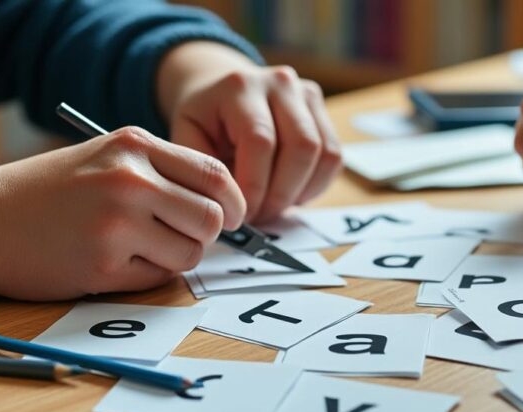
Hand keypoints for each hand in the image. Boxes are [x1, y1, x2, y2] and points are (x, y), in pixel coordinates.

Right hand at [0, 127, 243, 299]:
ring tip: (137, 247)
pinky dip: (145, 275)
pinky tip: (111, 260)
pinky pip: (158, 278)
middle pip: (212, 218)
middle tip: (179, 237)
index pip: (216, 174)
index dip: (233, 202)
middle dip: (204, 235)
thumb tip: (226, 207)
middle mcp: (130, 178)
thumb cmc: (51, 192)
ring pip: (190, 253)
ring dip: (174, 258)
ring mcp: (118, 222)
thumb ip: (164, 173)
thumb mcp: (107, 157)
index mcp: (135, 145)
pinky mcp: (105, 263)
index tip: (231, 217)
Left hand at [157, 41, 341, 222]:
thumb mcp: (188, 137)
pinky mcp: (322, 110)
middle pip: (301, 147)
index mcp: (240, 86)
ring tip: (273, 207)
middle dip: (281, 194)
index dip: (255, 186)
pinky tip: (290, 193)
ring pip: (324, 153)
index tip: (241, 215)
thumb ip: (205, 169)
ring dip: (301, 192)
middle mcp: (280, 83)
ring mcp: (306, 94)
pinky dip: (316, 185)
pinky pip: (334, 157)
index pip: (260, 141)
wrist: (221, 90)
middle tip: (259, 216)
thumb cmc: (205, 119)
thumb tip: (230, 210)